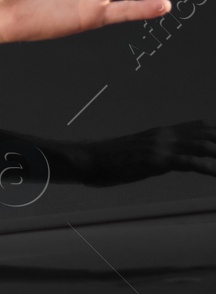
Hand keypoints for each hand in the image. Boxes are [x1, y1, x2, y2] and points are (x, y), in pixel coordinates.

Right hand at [65, 119, 215, 185]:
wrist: (89, 159)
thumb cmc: (111, 159)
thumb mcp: (140, 153)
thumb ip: (158, 153)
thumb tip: (169, 160)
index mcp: (162, 133)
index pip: (200, 126)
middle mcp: (165, 135)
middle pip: (207, 133)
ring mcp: (161, 147)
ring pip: (203, 145)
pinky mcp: (155, 160)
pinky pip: (187, 162)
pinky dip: (206, 167)